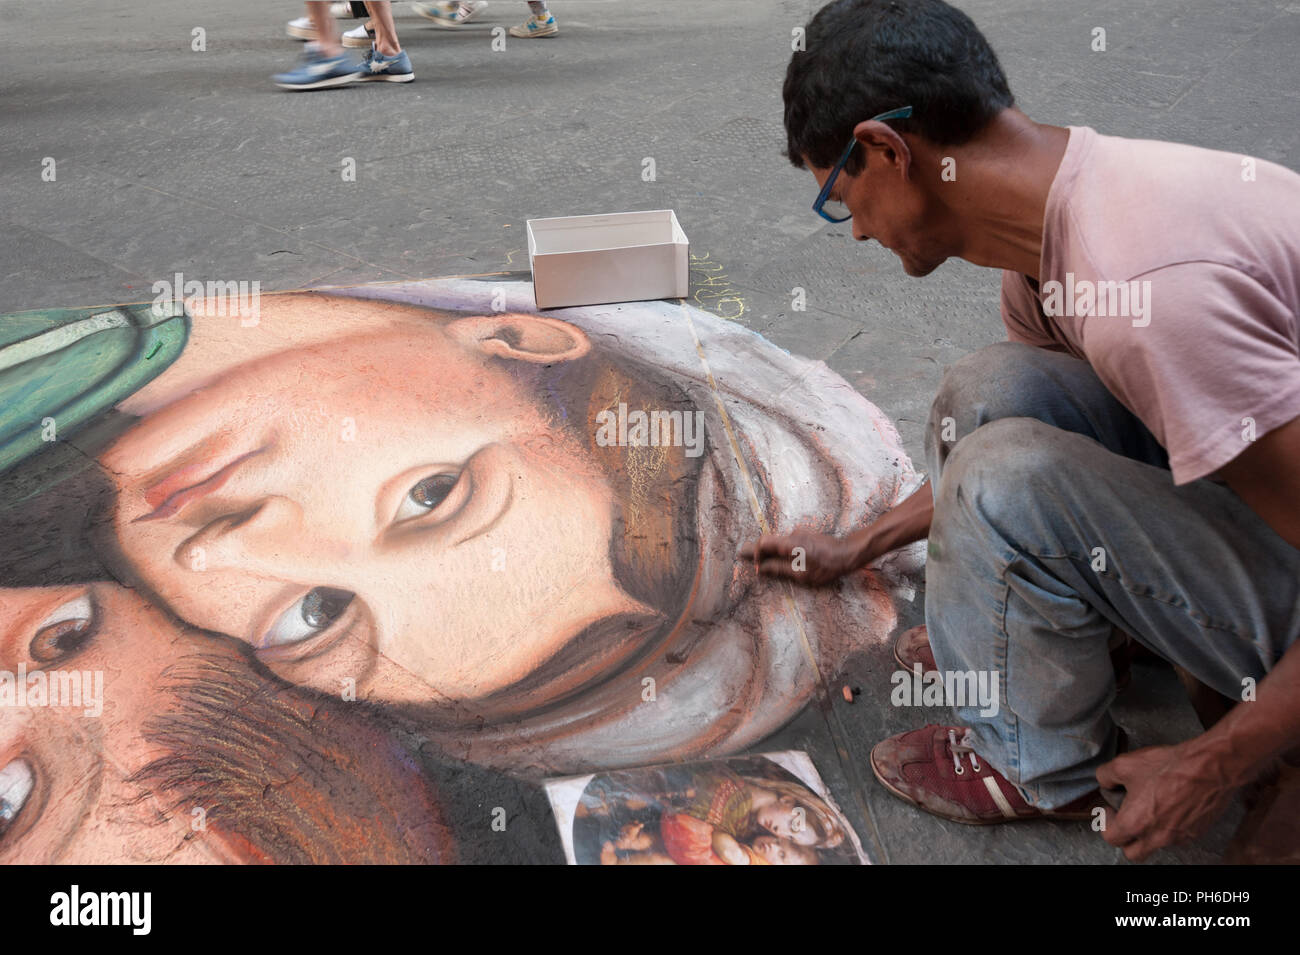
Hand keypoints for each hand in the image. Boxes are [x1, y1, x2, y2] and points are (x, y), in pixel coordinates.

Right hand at [738, 529, 858, 586]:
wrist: (848, 553)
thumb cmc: (826, 566)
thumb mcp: (801, 574)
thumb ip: (779, 569)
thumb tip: (763, 569)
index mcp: (789, 543)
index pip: (764, 542)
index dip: (756, 553)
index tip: (756, 566)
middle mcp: (792, 535)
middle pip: (769, 540)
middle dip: (757, 549)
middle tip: (742, 553)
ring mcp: (800, 534)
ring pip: (779, 542)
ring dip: (769, 550)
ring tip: (760, 558)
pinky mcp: (806, 537)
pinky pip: (788, 542)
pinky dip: (781, 550)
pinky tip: (780, 556)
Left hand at [1095, 739, 1237, 861]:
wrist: (1209, 767)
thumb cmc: (1168, 767)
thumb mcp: (1125, 764)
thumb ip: (1106, 776)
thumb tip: (1106, 782)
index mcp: (1136, 824)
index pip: (1111, 838)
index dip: (1106, 822)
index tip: (1110, 808)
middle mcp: (1157, 837)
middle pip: (1134, 852)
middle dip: (1126, 838)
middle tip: (1127, 816)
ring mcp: (1179, 837)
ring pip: (1157, 843)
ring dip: (1150, 831)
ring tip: (1151, 805)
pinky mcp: (1197, 831)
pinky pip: (1178, 836)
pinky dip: (1170, 825)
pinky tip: (1171, 804)